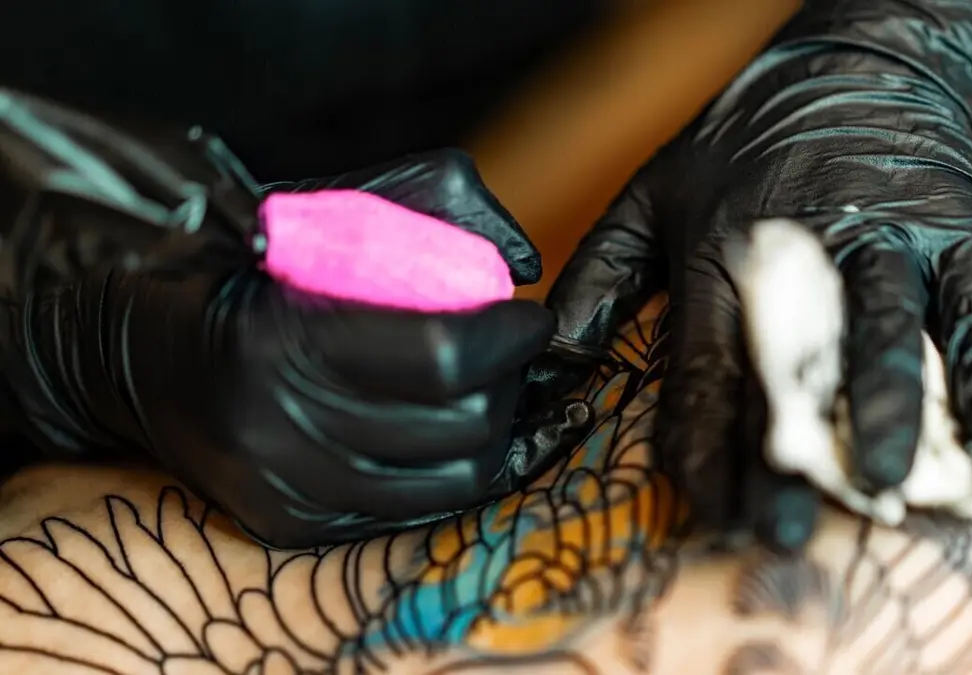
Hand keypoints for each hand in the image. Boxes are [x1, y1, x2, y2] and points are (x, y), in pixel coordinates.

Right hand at [0, 90, 590, 547]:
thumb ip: (428, 200)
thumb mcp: (323, 208)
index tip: (530, 316)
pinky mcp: (291, 524)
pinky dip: (448, 470)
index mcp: (281, 338)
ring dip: (492, 431)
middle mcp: (278, 428)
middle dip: (509, 383)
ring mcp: (284, 487)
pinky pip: (412, 510)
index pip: (442, 356)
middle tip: (509, 352)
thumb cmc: (247, 272)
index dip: (508, 338)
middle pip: (458, 425)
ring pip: (451, 479)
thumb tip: (524, 261)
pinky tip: (445, 430)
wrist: (137, 358)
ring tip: (485, 390)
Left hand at [540, 0, 971, 549]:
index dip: (703, 445)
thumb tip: (545, 361)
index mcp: (721, 252)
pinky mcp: (957, 227)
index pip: (705, 365)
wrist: (860, 59)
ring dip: (887, 410)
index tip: (708, 514)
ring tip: (883, 482)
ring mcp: (887, 236)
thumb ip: (598, 279)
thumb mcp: (652, 194)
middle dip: (786, 451)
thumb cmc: (745, 142)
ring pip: (886, 331)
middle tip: (782, 528)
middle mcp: (803, 250)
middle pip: (793, 362)